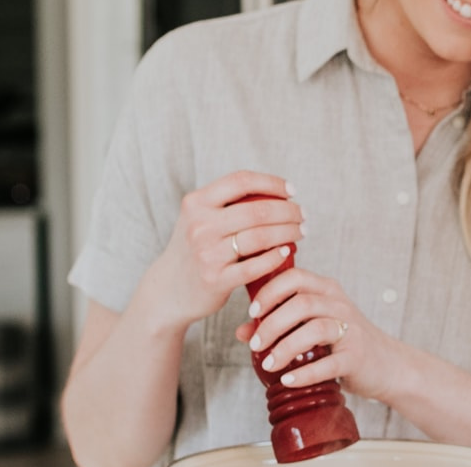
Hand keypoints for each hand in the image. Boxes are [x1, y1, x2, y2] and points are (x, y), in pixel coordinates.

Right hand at [139, 171, 303, 332]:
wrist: (169, 289)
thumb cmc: (195, 249)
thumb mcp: (198, 218)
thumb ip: (226, 203)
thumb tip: (276, 192)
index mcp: (196, 203)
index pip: (241, 181)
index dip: (272, 183)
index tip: (291, 191)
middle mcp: (199, 225)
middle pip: (257, 210)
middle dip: (288, 211)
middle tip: (302, 216)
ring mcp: (207, 253)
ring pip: (260, 237)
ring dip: (288, 232)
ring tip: (300, 232)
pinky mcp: (216, 280)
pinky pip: (255, 266)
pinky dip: (275, 257)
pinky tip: (286, 251)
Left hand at [236, 267, 413, 400]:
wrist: (386, 365)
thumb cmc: (342, 342)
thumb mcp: (312, 326)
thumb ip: (279, 324)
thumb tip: (242, 332)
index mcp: (327, 290)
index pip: (294, 277)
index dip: (270, 291)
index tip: (252, 312)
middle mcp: (340, 305)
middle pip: (301, 303)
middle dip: (272, 324)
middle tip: (255, 344)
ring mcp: (351, 329)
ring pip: (315, 329)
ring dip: (285, 348)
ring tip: (268, 364)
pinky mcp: (356, 356)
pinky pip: (329, 363)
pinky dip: (304, 373)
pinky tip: (287, 380)